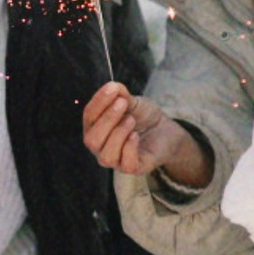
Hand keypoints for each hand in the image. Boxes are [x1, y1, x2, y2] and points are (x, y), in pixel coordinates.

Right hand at [82, 83, 210, 186]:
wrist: (165, 129)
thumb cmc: (142, 116)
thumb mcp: (131, 101)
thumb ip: (120, 94)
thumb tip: (112, 86)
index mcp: (95, 128)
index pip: (88, 117)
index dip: (98, 102)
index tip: (112, 88)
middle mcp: (100, 147)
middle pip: (92, 140)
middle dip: (106, 120)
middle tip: (122, 104)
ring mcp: (115, 160)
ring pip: (106, 155)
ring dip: (118, 134)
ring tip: (131, 120)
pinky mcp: (132, 168)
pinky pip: (125, 164)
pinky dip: (129, 148)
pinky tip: (136, 135)